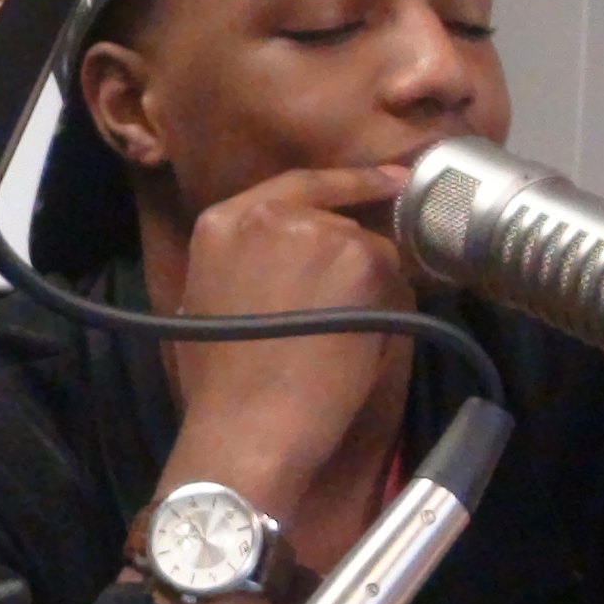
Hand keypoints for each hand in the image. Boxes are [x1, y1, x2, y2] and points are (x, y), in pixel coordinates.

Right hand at [159, 164, 411, 508]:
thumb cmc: (220, 382)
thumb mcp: (210, 300)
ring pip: (369, 247)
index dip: (346, 185)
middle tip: (354, 301)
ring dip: (368, 284)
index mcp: (222, 221)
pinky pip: (393, 276)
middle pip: (336, 219)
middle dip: (349, 255)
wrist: (249, 422)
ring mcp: (319, 231)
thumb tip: (292, 259)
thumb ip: (246, 260)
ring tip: (348, 335)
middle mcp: (268, 213)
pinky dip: (389, 306)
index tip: (388, 181)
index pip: (297, 184)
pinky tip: (364, 341)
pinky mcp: (360, 259)